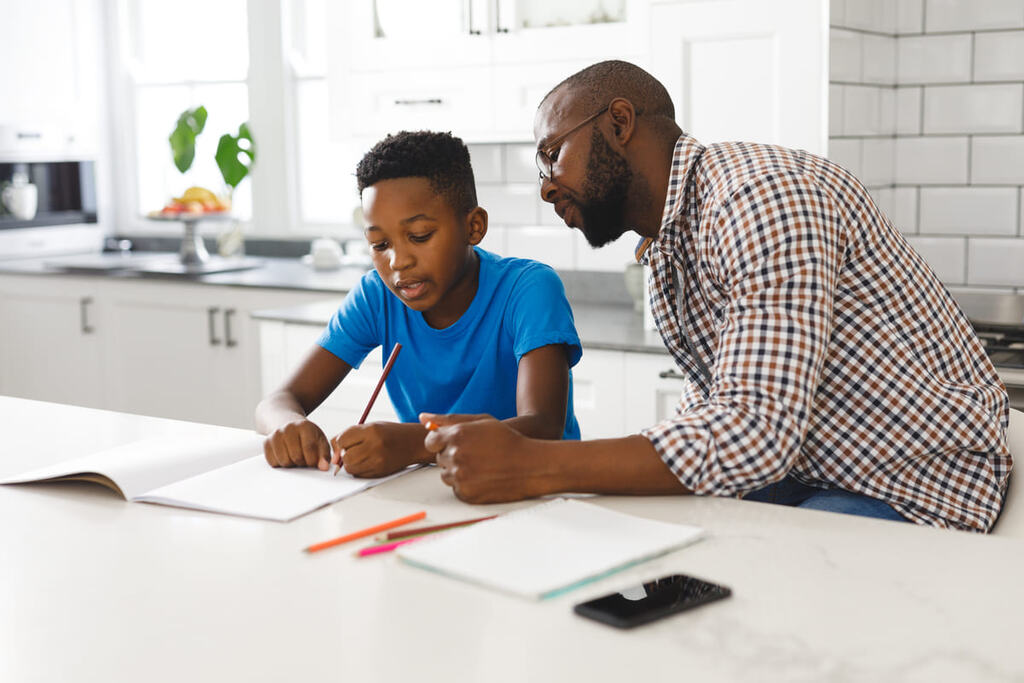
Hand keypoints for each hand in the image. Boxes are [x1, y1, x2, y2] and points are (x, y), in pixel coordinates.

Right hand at [263, 419, 330, 469]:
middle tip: (304, 459)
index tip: (314, 463)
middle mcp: (288, 428)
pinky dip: (281, 464)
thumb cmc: (308, 437)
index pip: (309, 449)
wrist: (290, 426)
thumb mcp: (320, 442)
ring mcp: (276, 435)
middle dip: (302, 463)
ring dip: (292, 464)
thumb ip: (324, 455)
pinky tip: (286, 455)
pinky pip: (274, 463)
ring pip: (284, 461)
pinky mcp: (266, 443)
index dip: (313, 461)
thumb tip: (324, 467)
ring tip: (295, 456)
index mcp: (305, 426)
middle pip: (296, 457)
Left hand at [331, 422, 430, 477]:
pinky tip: (368, 462)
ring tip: (361, 456)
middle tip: (353, 451)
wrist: (413, 442)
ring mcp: (379, 460)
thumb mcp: (370, 427)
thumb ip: (350, 435)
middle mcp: (375, 446)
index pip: (343, 440)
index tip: (345, 443)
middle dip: (345, 455)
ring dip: (351, 464)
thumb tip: (334, 454)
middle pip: (346, 457)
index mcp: (372, 430)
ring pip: (351, 468)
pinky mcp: (381, 471)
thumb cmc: (390, 433)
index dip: (341, 443)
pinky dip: (360, 470)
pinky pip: (360, 475)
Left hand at [420, 413, 547, 503]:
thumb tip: (422, 417)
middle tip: (477, 454)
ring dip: (458, 471)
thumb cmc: (507, 440)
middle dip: (453, 456)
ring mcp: (460, 477)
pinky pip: (457, 489)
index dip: (442, 443)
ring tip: (482, 465)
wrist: (529, 465)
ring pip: (446, 475)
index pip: (430, 442)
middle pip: (439, 459)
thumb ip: (449, 419)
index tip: (455, 444)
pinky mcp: (466, 494)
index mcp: (457, 435)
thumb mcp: (481, 422)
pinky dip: (467, 485)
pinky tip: (484, 477)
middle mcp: (455, 456)